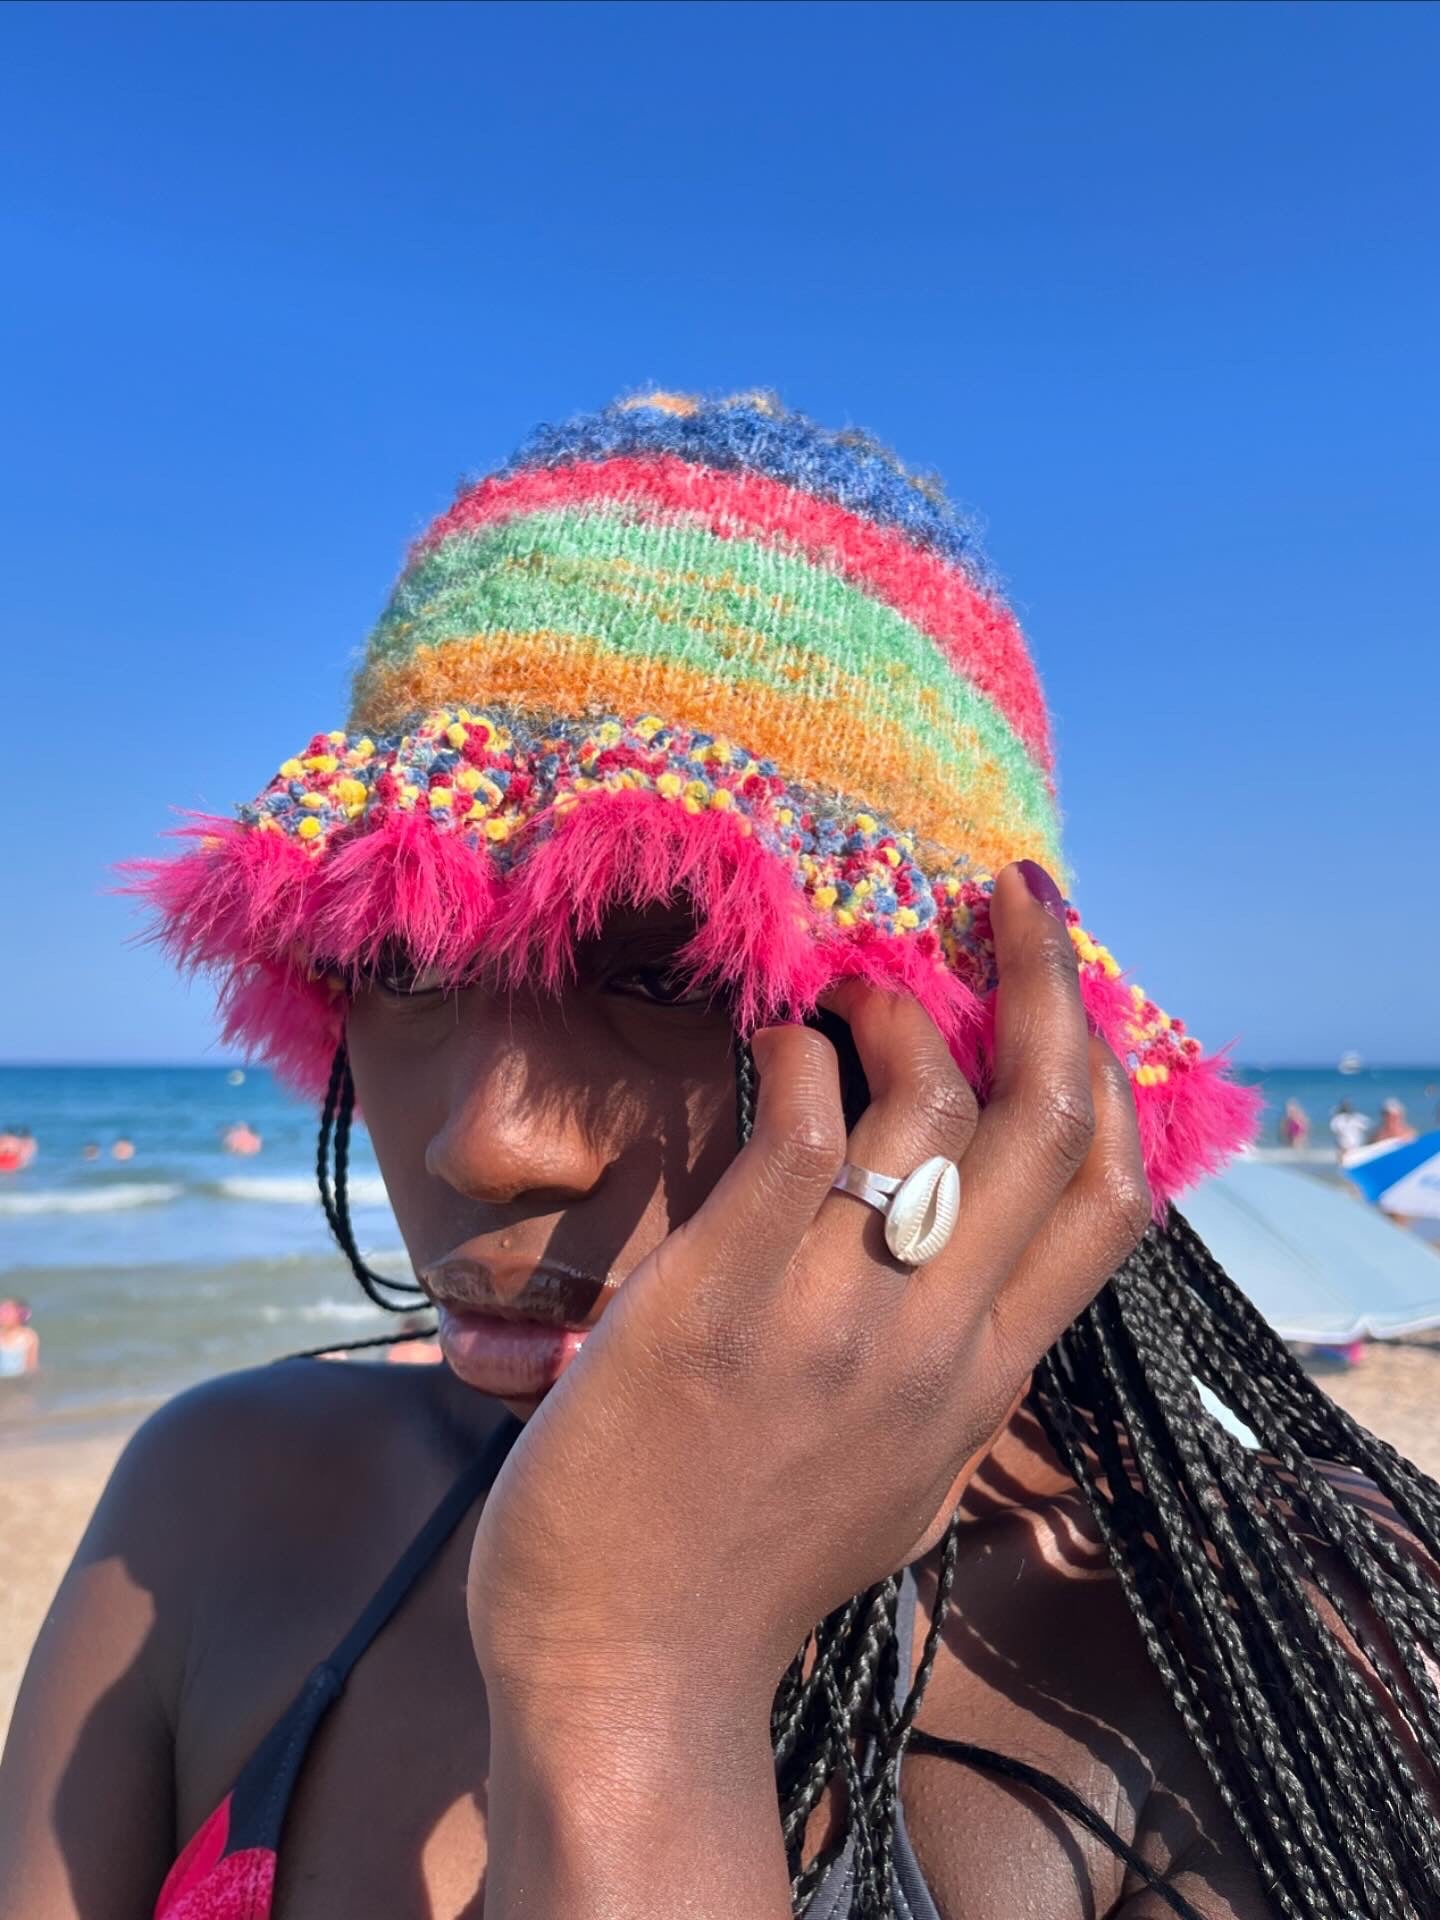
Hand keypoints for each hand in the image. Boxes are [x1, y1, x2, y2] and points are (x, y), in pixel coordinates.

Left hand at [467, 860, 1151, 1725]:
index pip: (1110, 1204)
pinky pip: (795, 1124)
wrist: (627, 1670)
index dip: (1114, 1080)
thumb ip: (943, 1372)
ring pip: (925, 1104)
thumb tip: (956, 1269)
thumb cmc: (745, 1569)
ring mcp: (834, 1312)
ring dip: (894, 1012)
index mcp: (986, 1382)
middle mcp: (935, 1337)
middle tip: (1013, 896)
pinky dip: (792, 1054)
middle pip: (1047, 1123)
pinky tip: (767, 1042)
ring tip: (847, 992)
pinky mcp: (724, 1291)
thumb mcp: (895, 1479)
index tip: (1082, 998)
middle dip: (1048, 984)